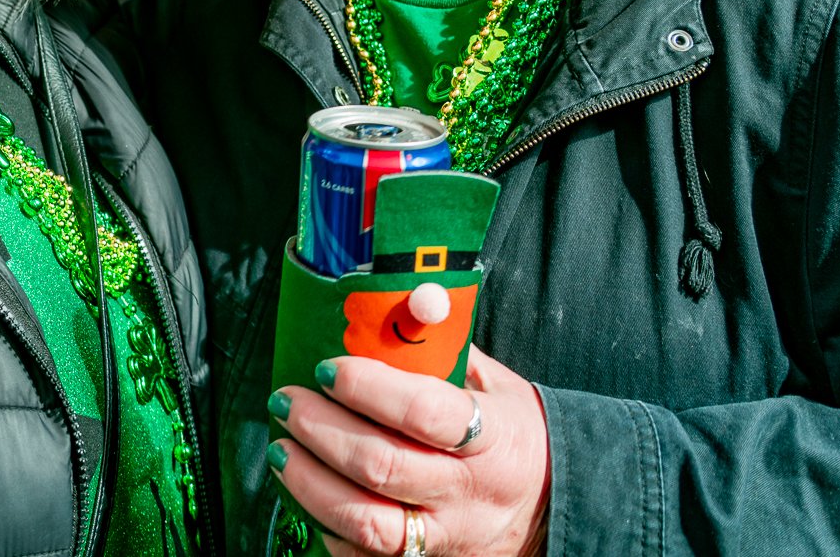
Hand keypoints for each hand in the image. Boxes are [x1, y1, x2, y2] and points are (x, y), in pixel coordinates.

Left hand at [269, 347, 549, 556]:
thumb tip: (394, 306)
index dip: (367, 388)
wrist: (559, 505)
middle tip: (287, 401)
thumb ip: (445, 349)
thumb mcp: (497, 384)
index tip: (326, 368)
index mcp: (492, 437)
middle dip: (320, 430)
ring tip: (281, 450)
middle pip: (382, 466)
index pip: (423, 412)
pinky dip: (329, 528)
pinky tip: (310, 495)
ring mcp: (449, 537)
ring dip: (310, 484)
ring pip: (367, 523)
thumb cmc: (517, 434)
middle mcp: (469, 492)